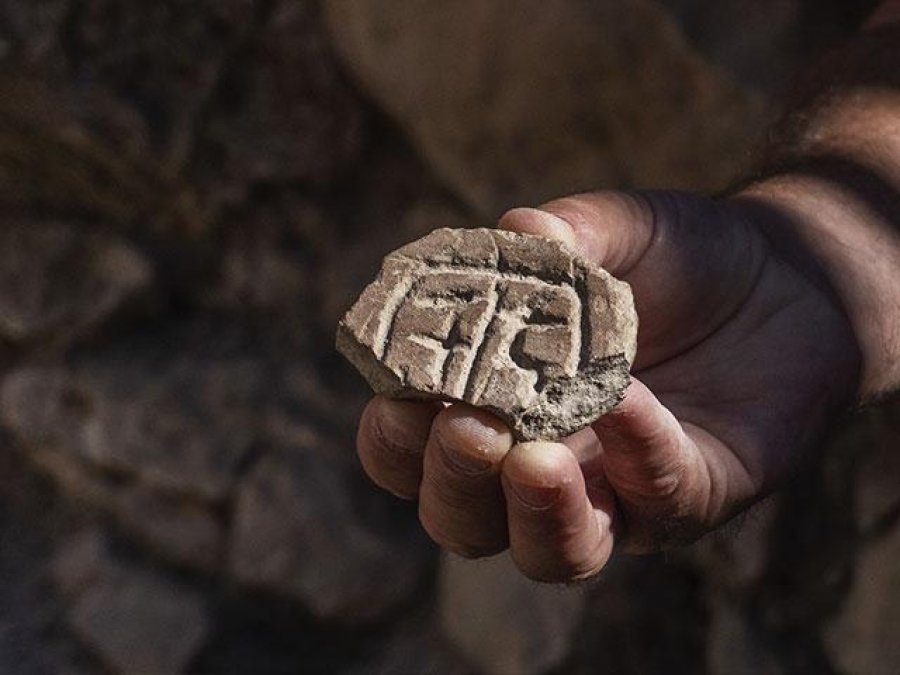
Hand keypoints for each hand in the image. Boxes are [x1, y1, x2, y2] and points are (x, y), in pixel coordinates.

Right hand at [355, 190, 858, 581]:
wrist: (782, 275)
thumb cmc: (672, 259)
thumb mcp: (611, 232)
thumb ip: (562, 233)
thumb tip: (518, 231)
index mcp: (495, 408)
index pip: (412, 453)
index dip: (393, 436)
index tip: (398, 393)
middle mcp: (541, 467)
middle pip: (466, 520)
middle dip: (455, 483)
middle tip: (468, 426)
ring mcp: (617, 495)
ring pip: (555, 554)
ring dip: (533, 515)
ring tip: (535, 457)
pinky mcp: (694, 498)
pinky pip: (660, 504)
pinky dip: (637, 458)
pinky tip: (628, 402)